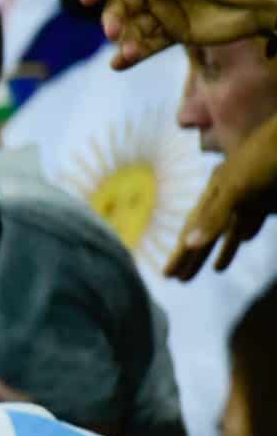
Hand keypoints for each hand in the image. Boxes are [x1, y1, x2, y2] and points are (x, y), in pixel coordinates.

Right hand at [82, 0, 268, 70]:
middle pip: (119, 3)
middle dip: (112, 16)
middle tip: (113, 30)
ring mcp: (162, 12)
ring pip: (131, 26)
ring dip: (123, 39)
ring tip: (125, 50)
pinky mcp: (175, 32)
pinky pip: (148, 44)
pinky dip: (131, 55)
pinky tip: (119, 63)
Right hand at [165, 118, 276, 279]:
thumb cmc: (265, 157)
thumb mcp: (237, 187)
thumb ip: (214, 216)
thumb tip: (188, 244)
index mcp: (214, 191)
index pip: (192, 230)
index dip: (180, 253)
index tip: (168, 275)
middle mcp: (228, 195)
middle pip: (206, 232)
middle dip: (194, 256)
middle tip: (180, 279)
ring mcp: (250, 197)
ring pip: (230, 229)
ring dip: (221, 249)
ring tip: (214, 270)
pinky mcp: (269, 198)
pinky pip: (253, 219)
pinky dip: (246, 231)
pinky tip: (247, 239)